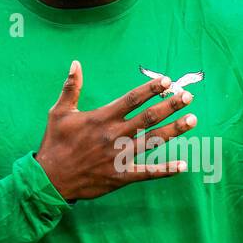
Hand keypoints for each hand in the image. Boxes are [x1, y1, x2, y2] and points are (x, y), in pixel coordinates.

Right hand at [34, 60, 198, 200]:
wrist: (49, 179)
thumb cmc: (54, 143)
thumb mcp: (59, 112)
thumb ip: (71, 88)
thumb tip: (76, 63)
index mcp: (101, 118)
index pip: (131, 100)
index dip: (150, 89)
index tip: (166, 80)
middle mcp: (113, 135)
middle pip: (148, 117)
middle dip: (170, 106)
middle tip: (188, 97)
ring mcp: (118, 156)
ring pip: (152, 141)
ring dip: (174, 131)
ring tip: (192, 120)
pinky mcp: (120, 176)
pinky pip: (147, 173)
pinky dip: (165, 170)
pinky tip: (183, 165)